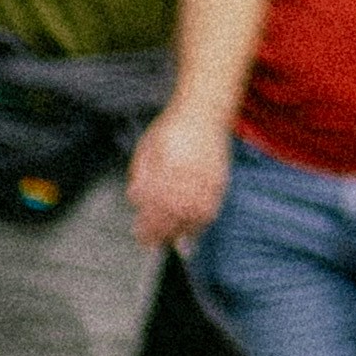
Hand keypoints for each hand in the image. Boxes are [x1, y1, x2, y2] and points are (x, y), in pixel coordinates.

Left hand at [124, 112, 231, 251]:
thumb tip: (135, 200)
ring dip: (182, 231)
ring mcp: (205, 176)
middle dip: (161, 232)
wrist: (203, 112)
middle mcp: (186, 173)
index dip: (146, 223)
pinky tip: (193, 228)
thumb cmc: (171, 129)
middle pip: (173, 213)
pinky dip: (202, 222)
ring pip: (194, 213)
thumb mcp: (146, 148)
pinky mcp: (220, 179)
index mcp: (165, 165)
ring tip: (172, 241)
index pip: (154, 203)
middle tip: (152, 244)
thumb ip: (141, 175)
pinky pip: (212, 206)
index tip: (140, 235)